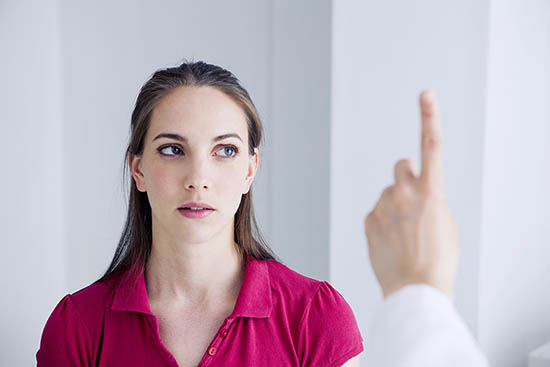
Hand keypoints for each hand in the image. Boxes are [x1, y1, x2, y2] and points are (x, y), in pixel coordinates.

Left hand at [364, 90, 457, 300]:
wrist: (416, 290)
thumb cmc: (438, 259)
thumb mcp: (446, 222)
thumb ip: (431, 197)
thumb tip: (417, 189)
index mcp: (432, 191)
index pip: (431, 145)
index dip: (429, 117)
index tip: (425, 94)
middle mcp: (405, 192)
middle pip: (401, 166)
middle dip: (407, 176)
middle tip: (412, 200)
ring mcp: (384, 206)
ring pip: (388, 193)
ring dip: (395, 204)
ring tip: (404, 234)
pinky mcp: (369, 219)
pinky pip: (377, 211)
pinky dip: (383, 221)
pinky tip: (392, 241)